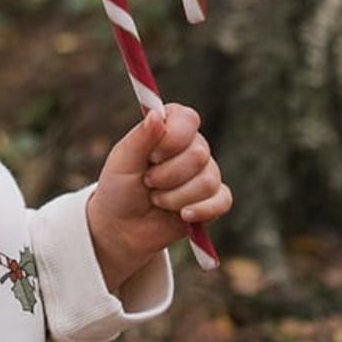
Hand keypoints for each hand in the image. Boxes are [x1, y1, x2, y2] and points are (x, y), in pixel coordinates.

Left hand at [87, 104, 231, 292]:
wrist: (122, 227)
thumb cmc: (119, 188)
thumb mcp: (122, 162)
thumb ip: (140, 138)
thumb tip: (156, 114)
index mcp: (170, 129)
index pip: (188, 119)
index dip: (171, 139)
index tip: (151, 156)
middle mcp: (192, 147)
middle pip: (198, 153)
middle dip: (166, 175)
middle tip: (147, 182)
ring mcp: (205, 173)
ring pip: (207, 181)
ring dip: (174, 197)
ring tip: (156, 199)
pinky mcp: (213, 200)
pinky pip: (222, 201)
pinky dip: (199, 211)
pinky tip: (182, 215)